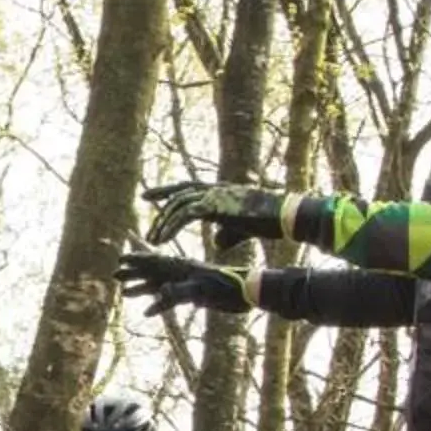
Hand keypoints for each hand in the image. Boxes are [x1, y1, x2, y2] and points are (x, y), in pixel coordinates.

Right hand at [118, 252, 257, 318]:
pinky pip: (170, 300)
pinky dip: (157, 305)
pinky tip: (147, 313)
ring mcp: (188, 284)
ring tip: (124, 293)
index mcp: (182, 267)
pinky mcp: (195, 295)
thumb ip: (179, 292)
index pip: (154, 262)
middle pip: (152, 272)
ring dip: (142, 289)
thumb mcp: (201, 290)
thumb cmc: (227, 289)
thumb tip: (158, 293)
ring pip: (159, 285)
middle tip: (114, 276)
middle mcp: (182, 274)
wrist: (249, 292)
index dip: (136, 260)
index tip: (120, 258)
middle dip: (133, 274)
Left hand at [142, 180, 296, 252]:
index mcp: (219, 191)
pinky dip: (172, 227)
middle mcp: (214, 189)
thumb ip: (225, 233)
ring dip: (163, 223)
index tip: (148, 196)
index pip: (187, 187)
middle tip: (147, 222)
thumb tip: (216, 243)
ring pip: (179, 205)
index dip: (167, 190)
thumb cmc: (266, 221)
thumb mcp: (240, 229)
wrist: (283, 215)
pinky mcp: (215, 205)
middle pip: (179, 194)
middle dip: (161, 207)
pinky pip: (185, 215)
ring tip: (152, 240)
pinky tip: (163, 240)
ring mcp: (214, 194)